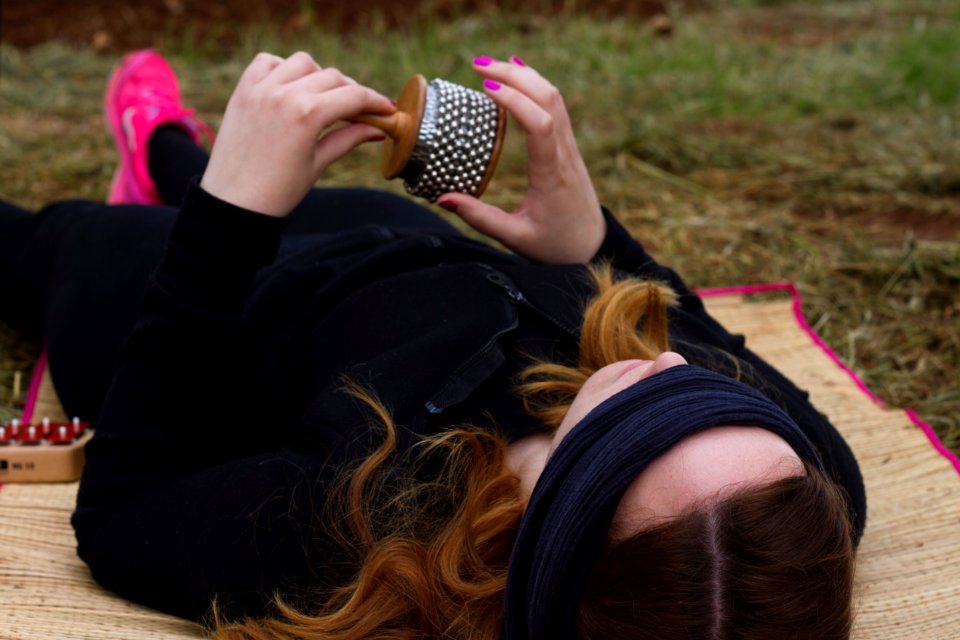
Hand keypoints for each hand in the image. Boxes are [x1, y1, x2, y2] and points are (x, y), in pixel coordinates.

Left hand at [200, 52, 393, 217]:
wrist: (233, 203)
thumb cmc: (278, 191)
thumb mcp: (319, 163)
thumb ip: (349, 138)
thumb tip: (379, 129)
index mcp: (306, 114)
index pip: (353, 96)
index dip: (376, 101)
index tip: (387, 109)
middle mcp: (284, 94)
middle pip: (333, 77)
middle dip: (352, 92)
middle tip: (360, 111)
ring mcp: (260, 89)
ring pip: (302, 63)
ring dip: (318, 76)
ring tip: (322, 99)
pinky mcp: (243, 91)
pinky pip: (267, 62)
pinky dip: (283, 68)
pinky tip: (291, 88)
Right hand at [436, 56, 604, 263]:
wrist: (593, 248)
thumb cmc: (555, 245)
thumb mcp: (515, 238)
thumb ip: (479, 218)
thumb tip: (443, 198)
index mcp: (552, 175)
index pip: (540, 126)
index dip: (515, 101)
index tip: (486, 87)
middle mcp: (565, 154)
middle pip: (548, 99)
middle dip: (514, 75)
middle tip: (477, 65)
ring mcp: (570, 147)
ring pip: (554, 97)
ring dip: (524, 75)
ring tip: (490, 64)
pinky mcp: (568, 147)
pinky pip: (556, 106)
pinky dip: (535, 85)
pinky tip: (518, 73)